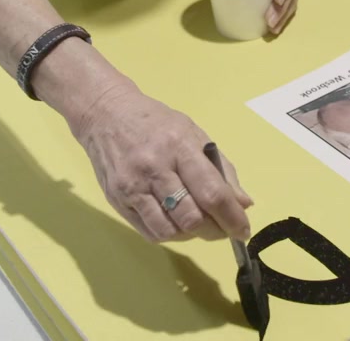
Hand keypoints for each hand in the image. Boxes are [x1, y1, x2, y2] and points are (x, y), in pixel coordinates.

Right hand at [69, 85, 252, 242]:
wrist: (106, 114)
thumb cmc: (156, 123)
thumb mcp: (193, 134)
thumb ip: (221, 169)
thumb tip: (243, 204)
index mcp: (179, 146)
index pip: (211, 192)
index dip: (232, 218)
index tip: (243, 230)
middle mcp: (155, 168)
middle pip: (192, 217)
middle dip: (215, 231)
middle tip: (222, 229)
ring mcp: (133, 186)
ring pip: (170, 231)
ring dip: (191, 235)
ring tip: (198, 224)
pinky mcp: (117, 201)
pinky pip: (150, 232)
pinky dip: (170, 234)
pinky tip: (176, 222)